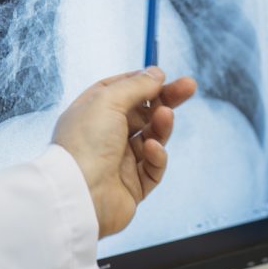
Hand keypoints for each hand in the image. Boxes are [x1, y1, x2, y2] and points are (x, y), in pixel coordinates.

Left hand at [53, 67, 196, 237]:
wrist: (78, 195)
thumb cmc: (84, 144)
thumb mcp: (108, 100)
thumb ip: (135, 86)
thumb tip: (156, 73)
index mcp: (92, 113)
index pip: (120, 91)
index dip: (142, 82)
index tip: (163, 75)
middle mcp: (104, 136)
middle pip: (142, 113)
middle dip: (166, 99)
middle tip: (189, 86)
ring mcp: (118, 161)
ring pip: (151, 138)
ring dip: (161, 125)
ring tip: (166, 116)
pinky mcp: (132, 186)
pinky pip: (153, 167)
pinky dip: (156, 156)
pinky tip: (152, 149)